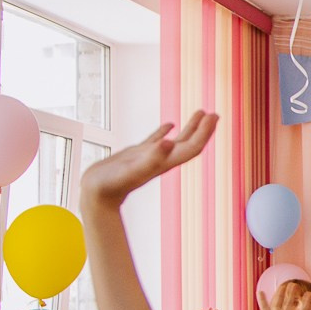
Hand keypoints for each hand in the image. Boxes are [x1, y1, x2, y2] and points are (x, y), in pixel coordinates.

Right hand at [80, 114, 216, 206]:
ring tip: (199, 114)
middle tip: (214, 113)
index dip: (205, 133)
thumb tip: (169, 142)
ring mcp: (149, 157)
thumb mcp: (131, 169)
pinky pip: (155, 140)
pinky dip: (164, 131)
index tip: (213, 116)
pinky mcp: (136, 155)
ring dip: (190, 128)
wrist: (96, 196)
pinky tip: (170, 124)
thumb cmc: (112, 185)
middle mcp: (160, 160)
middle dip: (203, 129)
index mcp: (164, 162)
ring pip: (175, 141)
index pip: (192, 147)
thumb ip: (151, 158)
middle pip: (189, 143)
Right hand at [260, 281, 310, 309]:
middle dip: (294, 296)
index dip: (307, 303)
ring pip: (280, 304)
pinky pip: (265, 309)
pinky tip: (260, 291)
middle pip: (291, 305)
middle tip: (296, 285)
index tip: (310, 294)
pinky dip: (262, 300)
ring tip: (284, 285)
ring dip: (281, 295)